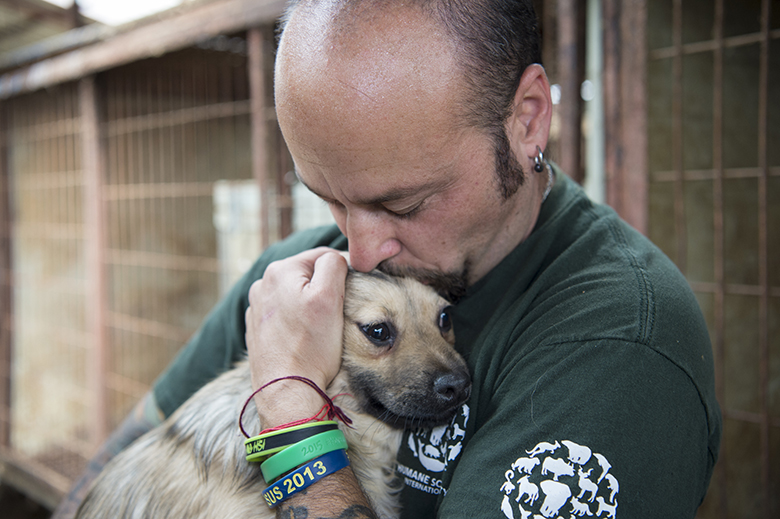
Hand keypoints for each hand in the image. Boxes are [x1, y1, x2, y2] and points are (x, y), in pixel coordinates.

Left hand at [245, 248, 348, 427]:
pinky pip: (285, 314)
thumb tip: (335, 257)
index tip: (352, 295)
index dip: (343, 272)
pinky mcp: (257, 329)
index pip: (323, 256)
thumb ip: (334, 265)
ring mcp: (257, 308)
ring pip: (296, 294)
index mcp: (279, 270)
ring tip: (321, 329)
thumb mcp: (330, 297)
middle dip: (325, 289)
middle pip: (308, 275)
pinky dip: (297, 321)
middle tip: (337, 315)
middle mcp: (262, 284)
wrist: (287, 391)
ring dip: (311, 305)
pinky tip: (305, 338)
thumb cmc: (311, 347)